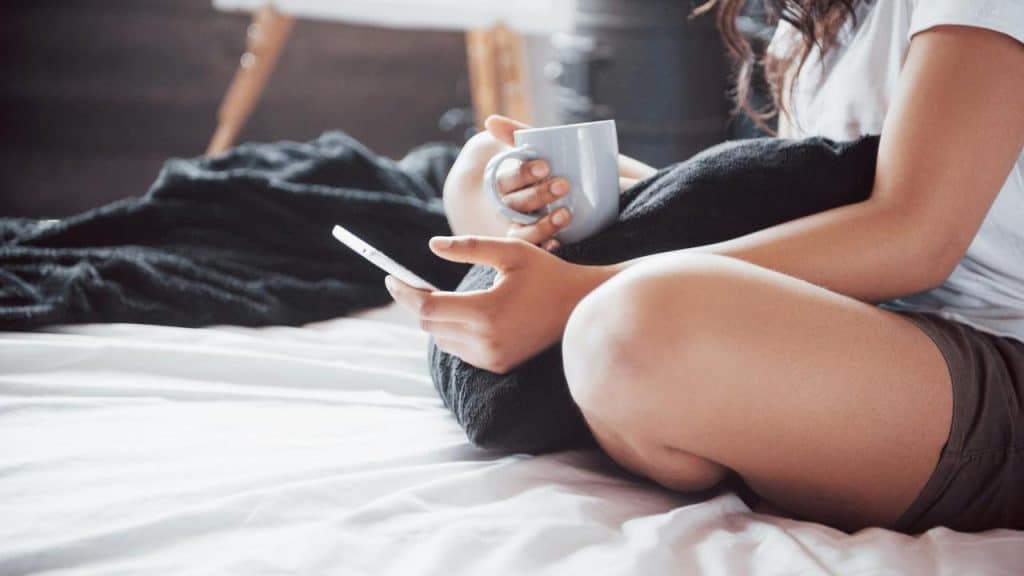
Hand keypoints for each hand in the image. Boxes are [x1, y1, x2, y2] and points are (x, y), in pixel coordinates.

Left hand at [384, 235, 613, 373]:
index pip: (427, 308)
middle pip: (431, 325)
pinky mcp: (500, 365)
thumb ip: (469, 247)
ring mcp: (493, 358)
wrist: (582, 307)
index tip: (390, 277)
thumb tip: (431, 246)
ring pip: (443, 339)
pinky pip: (461, 350)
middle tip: (409, 282)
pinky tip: (462, 313)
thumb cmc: (547, 273)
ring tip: (436, 296)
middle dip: (417, 303)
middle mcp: (486, 341)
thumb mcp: (510, 252)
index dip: (404, 293)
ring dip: (436, 319)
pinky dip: (454, 331)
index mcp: (486, 312)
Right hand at [484, 115, 573, 251]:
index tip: (545, 166)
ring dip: (541, 224)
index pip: (505, 180)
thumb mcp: (543, 149)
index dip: (522, 173)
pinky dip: (546, 247)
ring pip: (521, 231)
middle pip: (513, 206)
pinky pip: (536, 251)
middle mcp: (512, 209)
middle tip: (564, 185)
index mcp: (508, 185)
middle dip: (537, 195)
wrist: (603, 190)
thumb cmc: (564, 165)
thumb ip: (517, 135)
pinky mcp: (541, 244)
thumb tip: (490, 120)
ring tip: (566, 214)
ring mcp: (525, 228)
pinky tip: (557, 244)